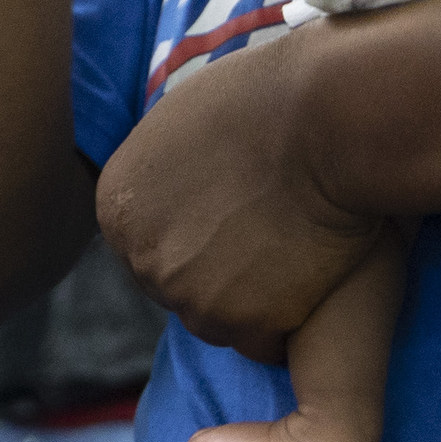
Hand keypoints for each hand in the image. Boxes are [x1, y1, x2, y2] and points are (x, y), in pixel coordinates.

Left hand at [95, 27, 387, 365]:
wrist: (324, 119)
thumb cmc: (265, 99)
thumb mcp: (179, 123)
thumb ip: (160, 173)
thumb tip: (163, 198)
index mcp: (116, 208)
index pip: (149, 246)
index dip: (199, 230)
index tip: (237, 207)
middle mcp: (141, 260)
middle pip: (179, 288)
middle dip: (219, 270)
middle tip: (272, 229)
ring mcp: (189, 296)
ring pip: (219, 320)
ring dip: (253, 299)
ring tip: (295, 246)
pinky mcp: (243, 323)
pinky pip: (264, 341)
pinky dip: (288, 318)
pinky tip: (312, 271)